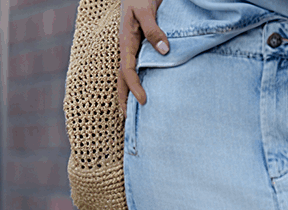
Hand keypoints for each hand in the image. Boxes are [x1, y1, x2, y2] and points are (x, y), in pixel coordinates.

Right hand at [118, 0, 168, 117]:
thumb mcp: (146, 9)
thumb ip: (154, 29)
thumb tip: (164, 51)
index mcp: (126, 42)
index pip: (127, 70)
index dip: (134, 87)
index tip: (144, 101)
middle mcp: (127, 49)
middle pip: (122, 79)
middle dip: (124, 99)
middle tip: (129, 120)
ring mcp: (132, 50)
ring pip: (128, 76)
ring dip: (129, 94)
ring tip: (134, 114)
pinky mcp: (139, 49)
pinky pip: (137, 69)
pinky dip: (138, 83)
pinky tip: (144, 95)